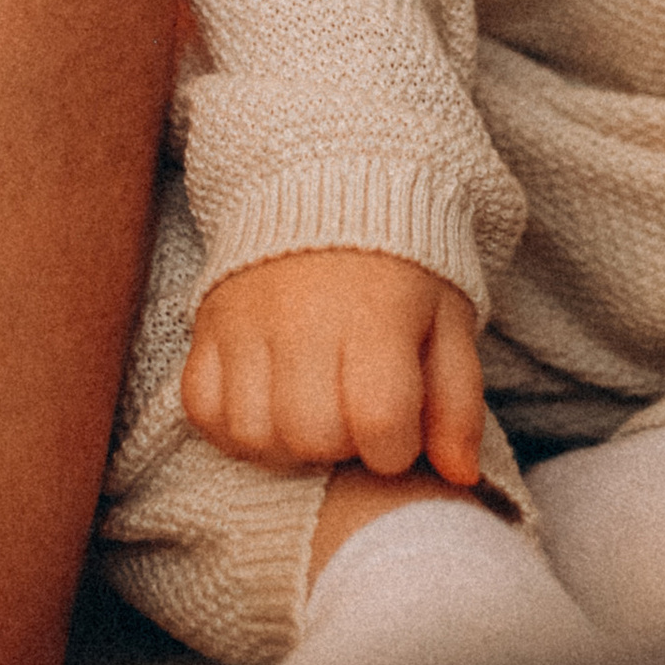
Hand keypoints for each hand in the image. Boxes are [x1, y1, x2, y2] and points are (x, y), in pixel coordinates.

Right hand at [181, 247, 484, 484]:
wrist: (332, 188)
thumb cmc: (401, 268)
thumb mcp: (448, 322)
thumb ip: (457, 402)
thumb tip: (459, 477)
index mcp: (375, 315)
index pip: (380, 424)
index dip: (396, 447)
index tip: (399, 425)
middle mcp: (303, 319)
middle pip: (312, 437)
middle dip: (343, 445)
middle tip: (354, 415)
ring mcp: (246, 323)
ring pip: (254, 434)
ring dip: (288, 443)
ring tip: (313, 411)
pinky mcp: (208, 327)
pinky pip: (204, 412)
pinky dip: (234, 425)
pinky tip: (269, 405)